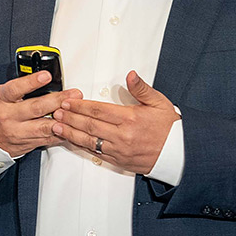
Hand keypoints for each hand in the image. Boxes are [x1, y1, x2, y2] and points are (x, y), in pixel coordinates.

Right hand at [0, 71, 82, 157]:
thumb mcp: (2, 93)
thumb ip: (21, 88)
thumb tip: (46, 78)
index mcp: (1, 100)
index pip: (15, 89)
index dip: (31, 82)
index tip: (46, 76)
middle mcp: (8, 117)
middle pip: (35, 108)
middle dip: (58, 100)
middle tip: (74, 94)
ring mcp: (17, 133)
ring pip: (43, 127)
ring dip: (63, 119)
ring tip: (75, 111)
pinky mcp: (26, 144)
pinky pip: (46, 139)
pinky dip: (60, 133)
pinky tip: (70, 127)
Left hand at [52, 70, 179, 174]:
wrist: (179, 153)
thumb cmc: (170, 128)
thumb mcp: (159, 102)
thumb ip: (141, 88)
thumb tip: (130, 75)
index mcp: (130, 118)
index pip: (98, 110)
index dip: (80, 106)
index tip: (68, 102)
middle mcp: (123, 135)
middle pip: (90, 125)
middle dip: (70, 118)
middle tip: (55, 112)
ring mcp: (119, 150)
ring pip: (89, 140)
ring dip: (71, 133)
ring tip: (56, 127)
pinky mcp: (119, 161)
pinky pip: (96, 153)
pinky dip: (82, 146)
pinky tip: (72, 141)